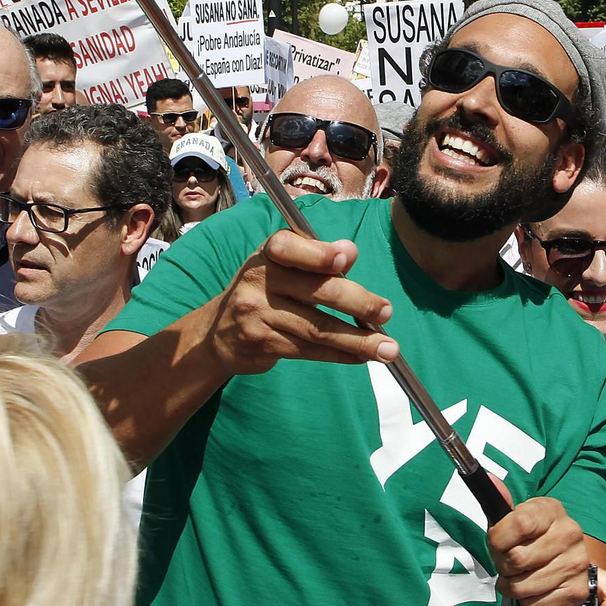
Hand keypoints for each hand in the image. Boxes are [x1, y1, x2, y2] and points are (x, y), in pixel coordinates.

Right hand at [204, 230, 397, 376]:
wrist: (217, 333)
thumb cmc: (265, 291)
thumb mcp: (284, 266)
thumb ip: (317, 258)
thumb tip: (350, 251)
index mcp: (269, 253)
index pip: (290, 247)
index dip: (318, 253)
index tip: (346, 260)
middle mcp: (259, 280)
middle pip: (318, 292)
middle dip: (359, 303)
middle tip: (387, 312)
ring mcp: (259, 314)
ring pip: (319, 329)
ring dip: (359, 341)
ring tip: (388, 349)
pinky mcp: (263, 343)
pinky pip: (310, 350)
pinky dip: (341, 354)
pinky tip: (362, 357)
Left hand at [489, 496, 592, 605]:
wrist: (566, 566)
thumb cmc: (532, 540)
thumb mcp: (516, 519)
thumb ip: (501, 503)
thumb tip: (489, 479)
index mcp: (552, 510)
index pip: (520, 523)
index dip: (499, 538)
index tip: (496, 542)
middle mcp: (570, 533)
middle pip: (517, 558)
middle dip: (503, 566)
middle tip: (509, 563)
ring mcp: (576, 563)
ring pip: (521, 586)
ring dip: (512, 586)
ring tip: (521, 577)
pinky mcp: (577, 591)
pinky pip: (534, 603)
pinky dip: (527, 602)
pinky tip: (535, 590)